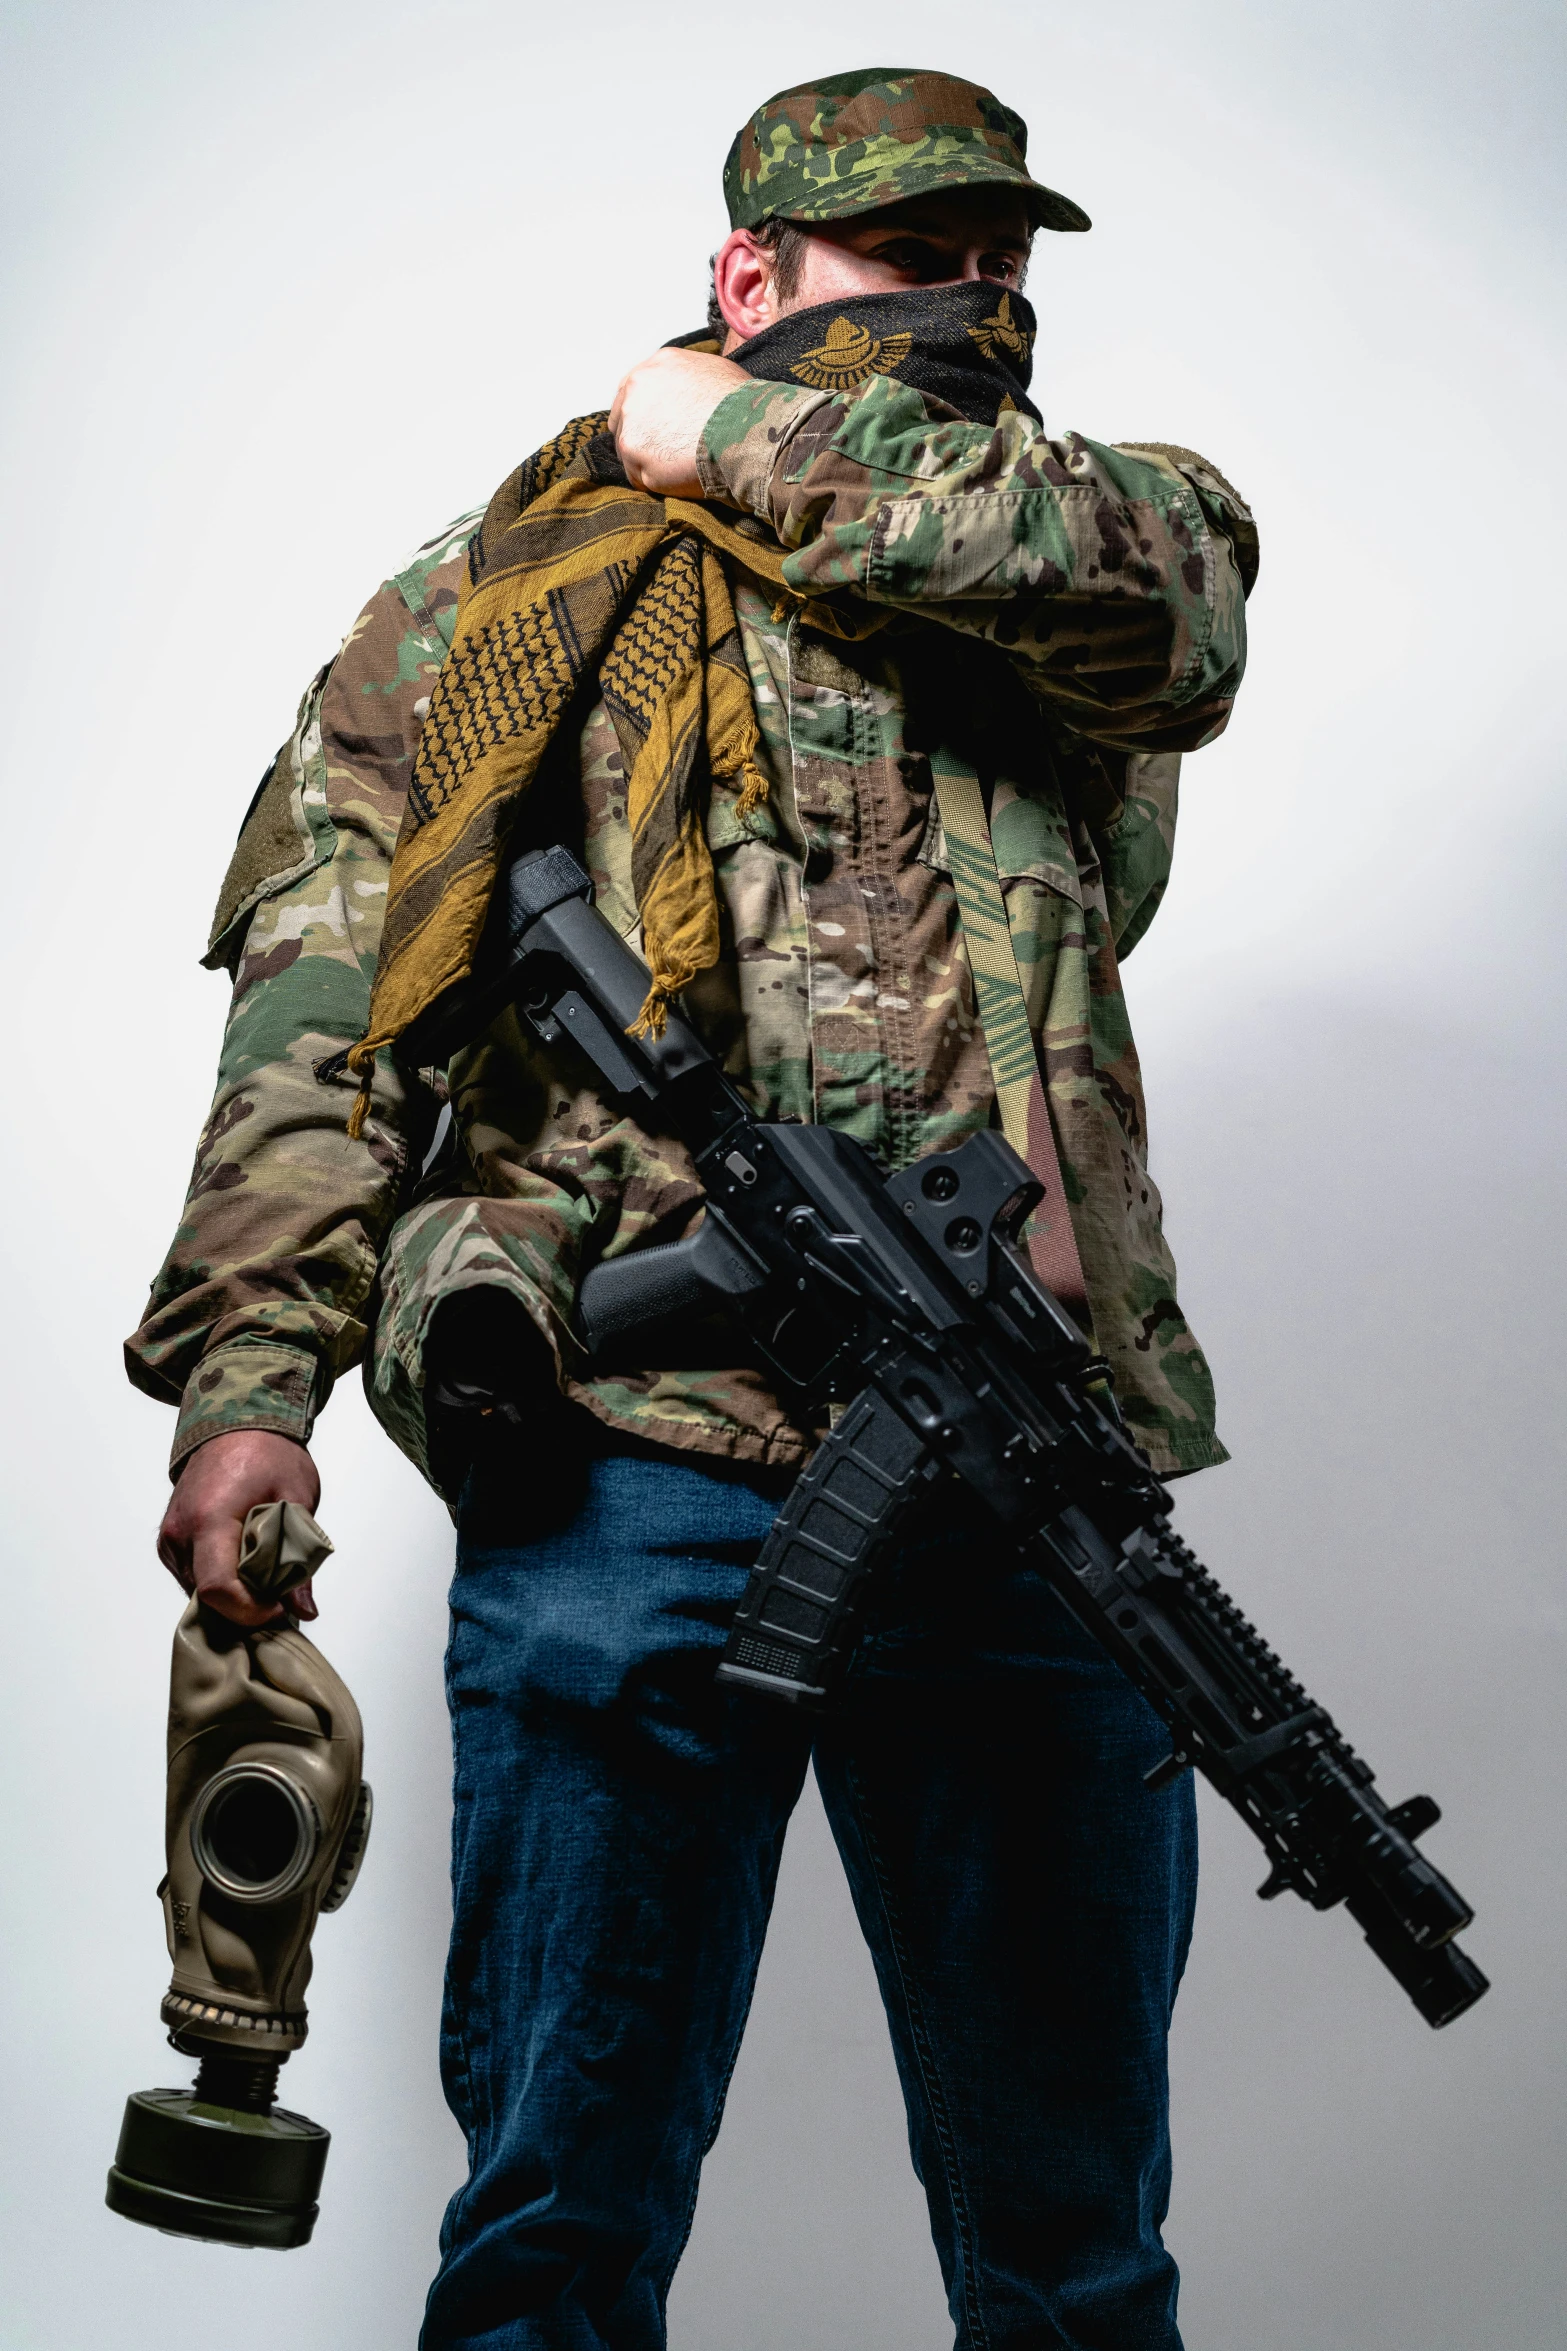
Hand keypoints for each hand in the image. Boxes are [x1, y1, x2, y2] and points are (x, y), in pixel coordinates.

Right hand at [158, 1430, 321, 1627]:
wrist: (232, 1422)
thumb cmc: (267, 1453)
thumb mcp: (297, 1499)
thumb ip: (298, 1556)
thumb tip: (304, 1610)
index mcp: (209, 1519)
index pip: (218, 1589)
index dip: (250, 1611)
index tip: (280, 1606)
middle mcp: (179, 1533)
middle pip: (207, 1598)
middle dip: (245, 1608)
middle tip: (281, 1595)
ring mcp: (169, 1539)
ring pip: (198, 1593)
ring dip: (233, 1597)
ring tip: (266, 1575)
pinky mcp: (169, 1542)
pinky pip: (192, 1578)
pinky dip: (220, 1581)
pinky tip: (246, 1565)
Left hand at [610, 347, 749, 496]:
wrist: (744, 432)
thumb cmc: (740, 405)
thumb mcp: (712, 371)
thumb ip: (685, 382)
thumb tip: (687, 395)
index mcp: (654, 368)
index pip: (632, 391)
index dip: (645, 413)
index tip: (658, 427)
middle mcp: (635, 392)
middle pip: (621, 421)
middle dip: (639, 437)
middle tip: (665, 452)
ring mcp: (632, 427)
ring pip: (627, 452)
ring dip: (647, 462)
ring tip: (679, 467)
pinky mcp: (636, 459)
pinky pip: (639, 478)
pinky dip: (656, 483)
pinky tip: (680, 479)